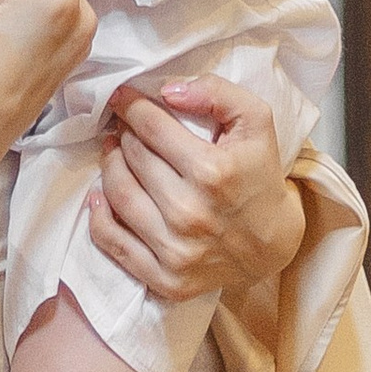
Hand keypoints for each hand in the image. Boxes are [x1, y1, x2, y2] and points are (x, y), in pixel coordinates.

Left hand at [85, 72, 306, 307]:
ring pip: (118, 195)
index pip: (151, 128)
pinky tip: (99, 196)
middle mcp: (189, 213)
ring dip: (108, 167)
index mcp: (211, 172)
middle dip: (122, 134)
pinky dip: (98, 217)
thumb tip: (168, 92)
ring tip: (113, 152)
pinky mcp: (166, 279)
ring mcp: (176, 250)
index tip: (121, 97)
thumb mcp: (255, 120)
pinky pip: (114, 244)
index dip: (130, 106)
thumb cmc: (259, 175)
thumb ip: (216, 93)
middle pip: (132, 158)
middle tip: (122, 126)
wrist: (272, 244)